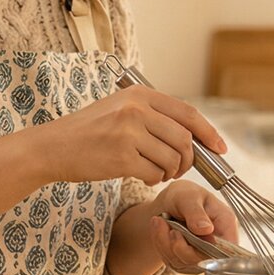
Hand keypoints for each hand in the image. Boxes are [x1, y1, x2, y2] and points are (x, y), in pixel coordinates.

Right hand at [27, 85, 226, 185]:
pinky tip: (139, 175)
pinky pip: (154, 173)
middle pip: (185, 139)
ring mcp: (129, 132)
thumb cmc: (88, 132)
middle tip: (177, 169)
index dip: (209, 133)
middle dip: (188, 160)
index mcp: (140, 95)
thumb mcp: (120, 109)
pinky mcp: (121, 156)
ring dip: (169, 171)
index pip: (189, 113)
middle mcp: (136, 110)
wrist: (53, 146)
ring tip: (154, 171)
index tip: (220, 149)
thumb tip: (193, 135)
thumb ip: (153, 115)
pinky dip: (152, 179)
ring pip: (172, 159)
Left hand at [145, 180, 239, 274]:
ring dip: (166, 244)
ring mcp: (202, 256)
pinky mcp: (187, 262)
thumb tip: (206, 229)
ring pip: (184, 262)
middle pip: (203, 260)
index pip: (228, 250)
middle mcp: (217, 244)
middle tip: (169, 227)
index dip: (211, 251)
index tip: (188, 237)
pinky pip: (173, 262)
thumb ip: (196, 212)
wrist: (168, 203)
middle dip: (180, 246)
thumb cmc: (184, 195)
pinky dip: (162, 246)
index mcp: (225, 225)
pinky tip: (159, 229)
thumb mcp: (188, 196)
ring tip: (159, 221)